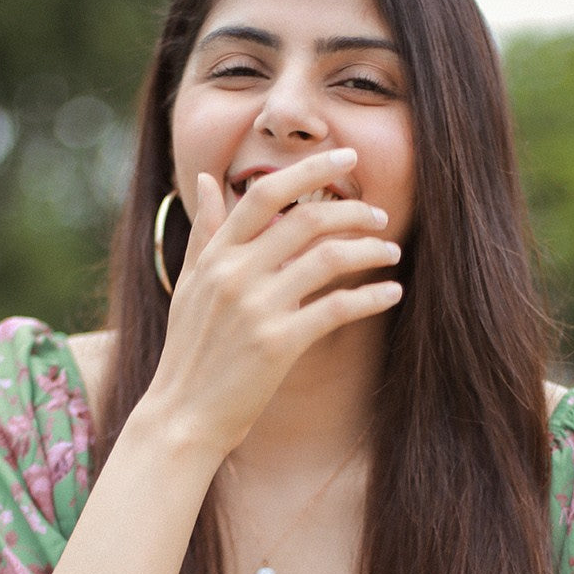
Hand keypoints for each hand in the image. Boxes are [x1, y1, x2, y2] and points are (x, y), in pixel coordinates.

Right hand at [146, 148, 402, 456]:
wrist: (182, 416)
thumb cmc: (188, 353)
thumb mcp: (190, 286)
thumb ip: (204, 232)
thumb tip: (202, 179)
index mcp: (215, 257)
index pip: (263, 194)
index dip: (309, 170)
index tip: (345, 158)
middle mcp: (234, 275)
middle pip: (305, 220)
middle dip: (352, 211)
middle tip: (380, 217)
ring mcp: (256, 308)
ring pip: (327, 259)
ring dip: (369, 251)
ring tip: (391, 254)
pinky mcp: (278, 344)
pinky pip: (336, 308)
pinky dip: (371, 297)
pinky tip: (391, 294)